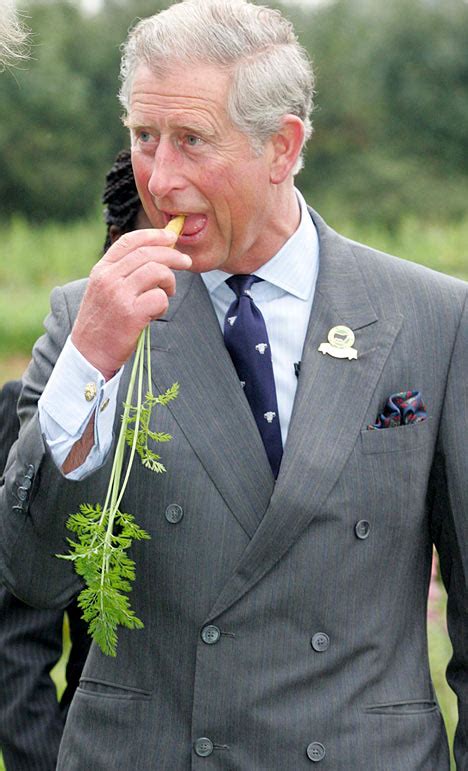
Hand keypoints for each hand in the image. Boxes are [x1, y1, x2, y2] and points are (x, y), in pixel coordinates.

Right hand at [71, 228, 191, 378]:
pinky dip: (164, 305)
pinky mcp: (131, 314)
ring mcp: (119, 295)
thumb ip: (122, 273)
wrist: (89, 354)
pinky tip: (155, 314)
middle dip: (173, 255)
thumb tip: (156, 256)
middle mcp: (108, 278)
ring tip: (166, 294)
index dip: (153, 235)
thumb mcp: (104, 291)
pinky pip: (160, 298)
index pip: (130, 241)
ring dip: (169, 282)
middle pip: (148, 254)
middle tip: (186, 262)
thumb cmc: (103, 323)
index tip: (171, 237)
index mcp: (101, 270)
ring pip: (157, 272)